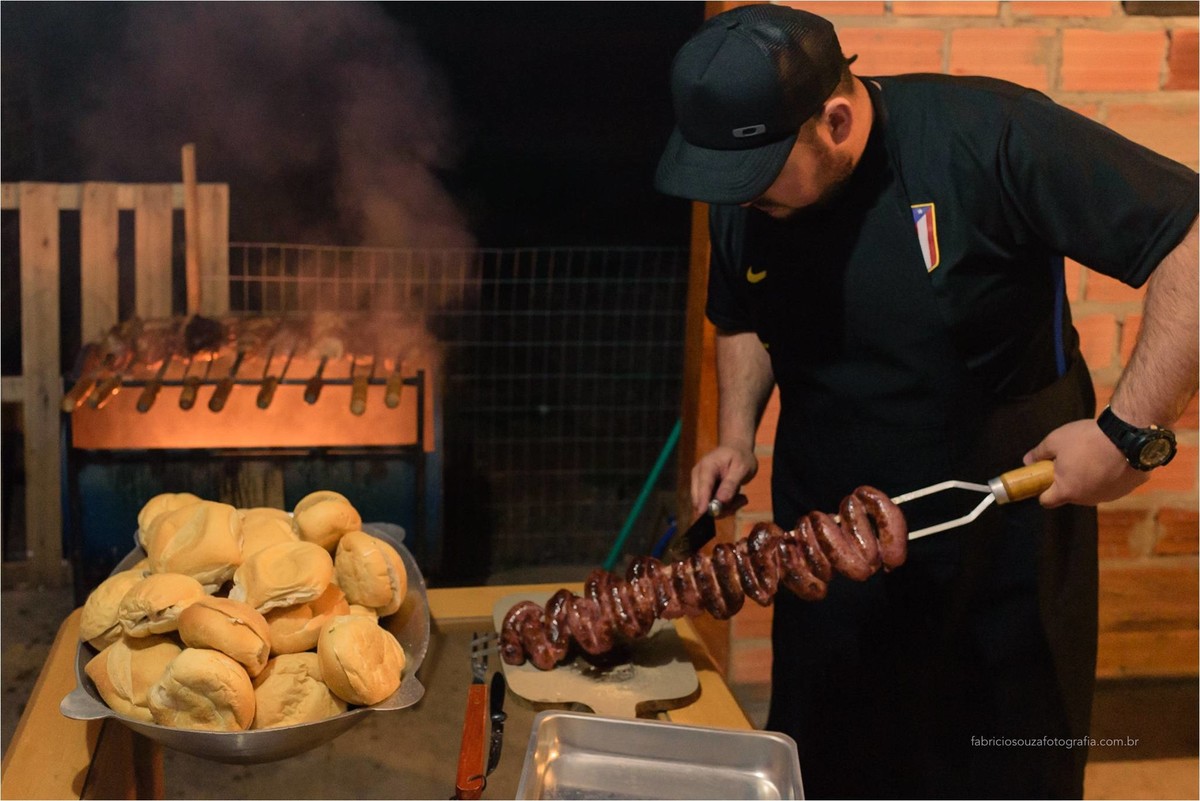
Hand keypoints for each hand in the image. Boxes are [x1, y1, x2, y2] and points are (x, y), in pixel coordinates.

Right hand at [691, 444, 756, 517]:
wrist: (736, 450)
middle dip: (720, 507)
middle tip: (741, 501)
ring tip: (742, 498)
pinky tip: (737, 497)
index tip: (702, 513)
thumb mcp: (741, 468)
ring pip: (707, 506)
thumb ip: (731, 484)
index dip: (702, 500)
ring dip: (726, 507)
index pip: (703, 486)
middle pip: (701, 499)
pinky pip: (712, 506)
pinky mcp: (704, 492)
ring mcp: (700, 485)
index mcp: (707, 466)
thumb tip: (721, 500)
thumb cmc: (740, 456)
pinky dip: (726, 507)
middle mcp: (698, 476)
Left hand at [1023, 418, 1148, 506]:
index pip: (1047, 501)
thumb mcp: (1055, 440)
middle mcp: (1088, 499)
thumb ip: (1039, 453)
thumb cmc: (1087, 439)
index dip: (1042, 491)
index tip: (1044, 478)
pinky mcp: (1128, 489)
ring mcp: (1110, 496)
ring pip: (1092, 490)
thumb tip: (1028, 461)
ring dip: (1090, 478)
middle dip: (1068, 480)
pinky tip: (1112, 458)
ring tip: (1094, 456)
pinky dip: (1110, 475)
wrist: (1129, 436)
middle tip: (1071, 459)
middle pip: (1071, 494)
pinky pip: (1113, 484)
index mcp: (1067, 490)